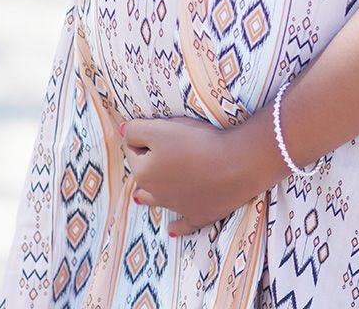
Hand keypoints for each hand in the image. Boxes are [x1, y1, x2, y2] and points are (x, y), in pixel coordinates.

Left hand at [121, 111, 283, 236]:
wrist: (236, 165)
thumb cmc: (198, 142)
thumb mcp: (161, 128)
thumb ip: (136, 129)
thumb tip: (122, 131)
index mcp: (144, 172)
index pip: (132, 149)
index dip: (140, 136)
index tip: (152, 129)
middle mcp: (156, 193)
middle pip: (143, 176)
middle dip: (142, 167)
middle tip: (145, 158)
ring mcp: (178, 206)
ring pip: (157, 201)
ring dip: (148, 197)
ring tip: (139, 198)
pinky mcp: (200, 215)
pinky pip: (185, 224)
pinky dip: (178, 227)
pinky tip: (171, 230)